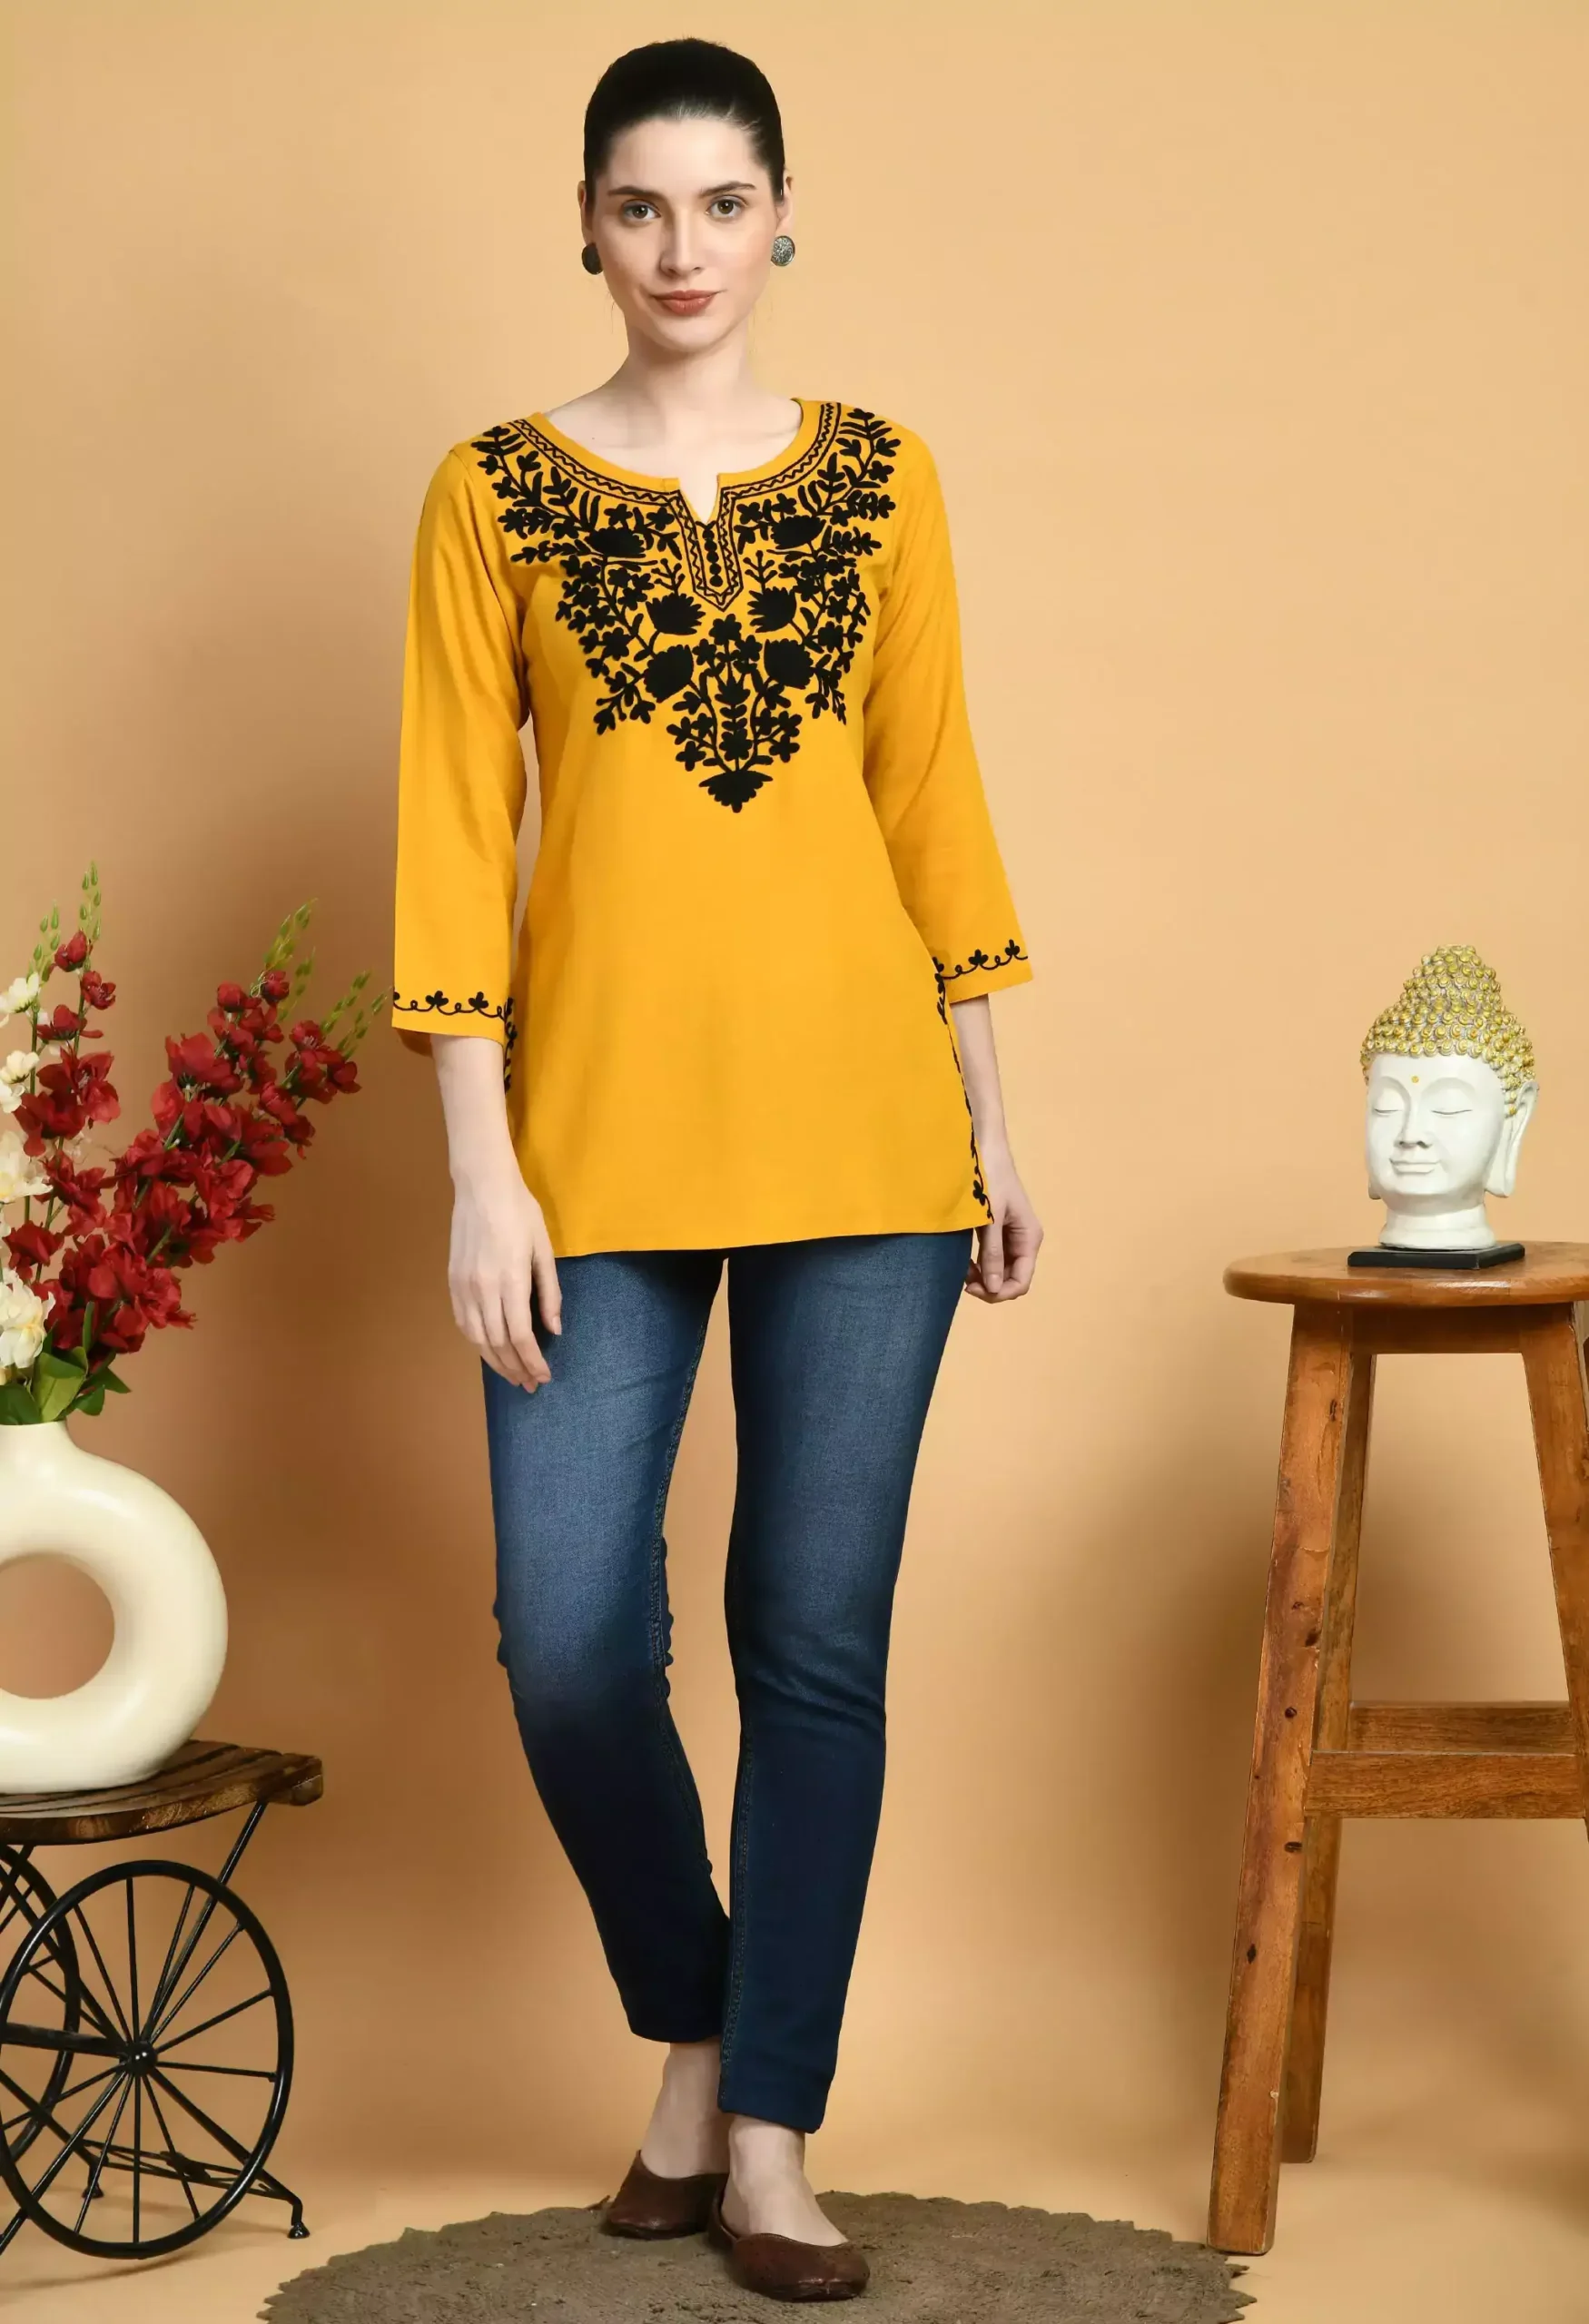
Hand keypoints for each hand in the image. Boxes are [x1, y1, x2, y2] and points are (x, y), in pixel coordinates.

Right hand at [448, 1162, 561, 1388]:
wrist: (481, 1186)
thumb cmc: (520, 1212)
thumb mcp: (544, 1250)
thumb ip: (550, 1293)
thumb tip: (554, 1329)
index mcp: (510, 1280)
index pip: (520, 1336)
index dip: (532, 1361)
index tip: (544, 1376)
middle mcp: (483, 1288)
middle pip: (498, 1343)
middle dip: (516, 1368)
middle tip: (531, 1384)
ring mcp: (463, 1286)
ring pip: (477, 1338)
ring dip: (495, 1362)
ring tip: (513, 1375)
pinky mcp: (452, 1281)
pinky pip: (463, 1323)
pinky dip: (476, 1343)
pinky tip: (489, 1351)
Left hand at [966, 1141, 1041, 1300]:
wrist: (983, 1147)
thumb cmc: (990, 1179)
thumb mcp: (990, 1218)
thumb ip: (992, 1253)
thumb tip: (994, 1288)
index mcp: (1029, 1238)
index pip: (1021, 1282)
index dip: (999, 1292)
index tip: (972, 1289)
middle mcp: (1023, 1240)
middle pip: (1010, 1279)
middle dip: (989, 1286)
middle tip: (962, 1280)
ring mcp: (1010, 1236)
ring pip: (999, 1271)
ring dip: (982, 1277)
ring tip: (961, 1270)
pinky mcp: (996, 1230)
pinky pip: (991, 1258)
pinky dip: (978, 1265)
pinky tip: (963, 1261)